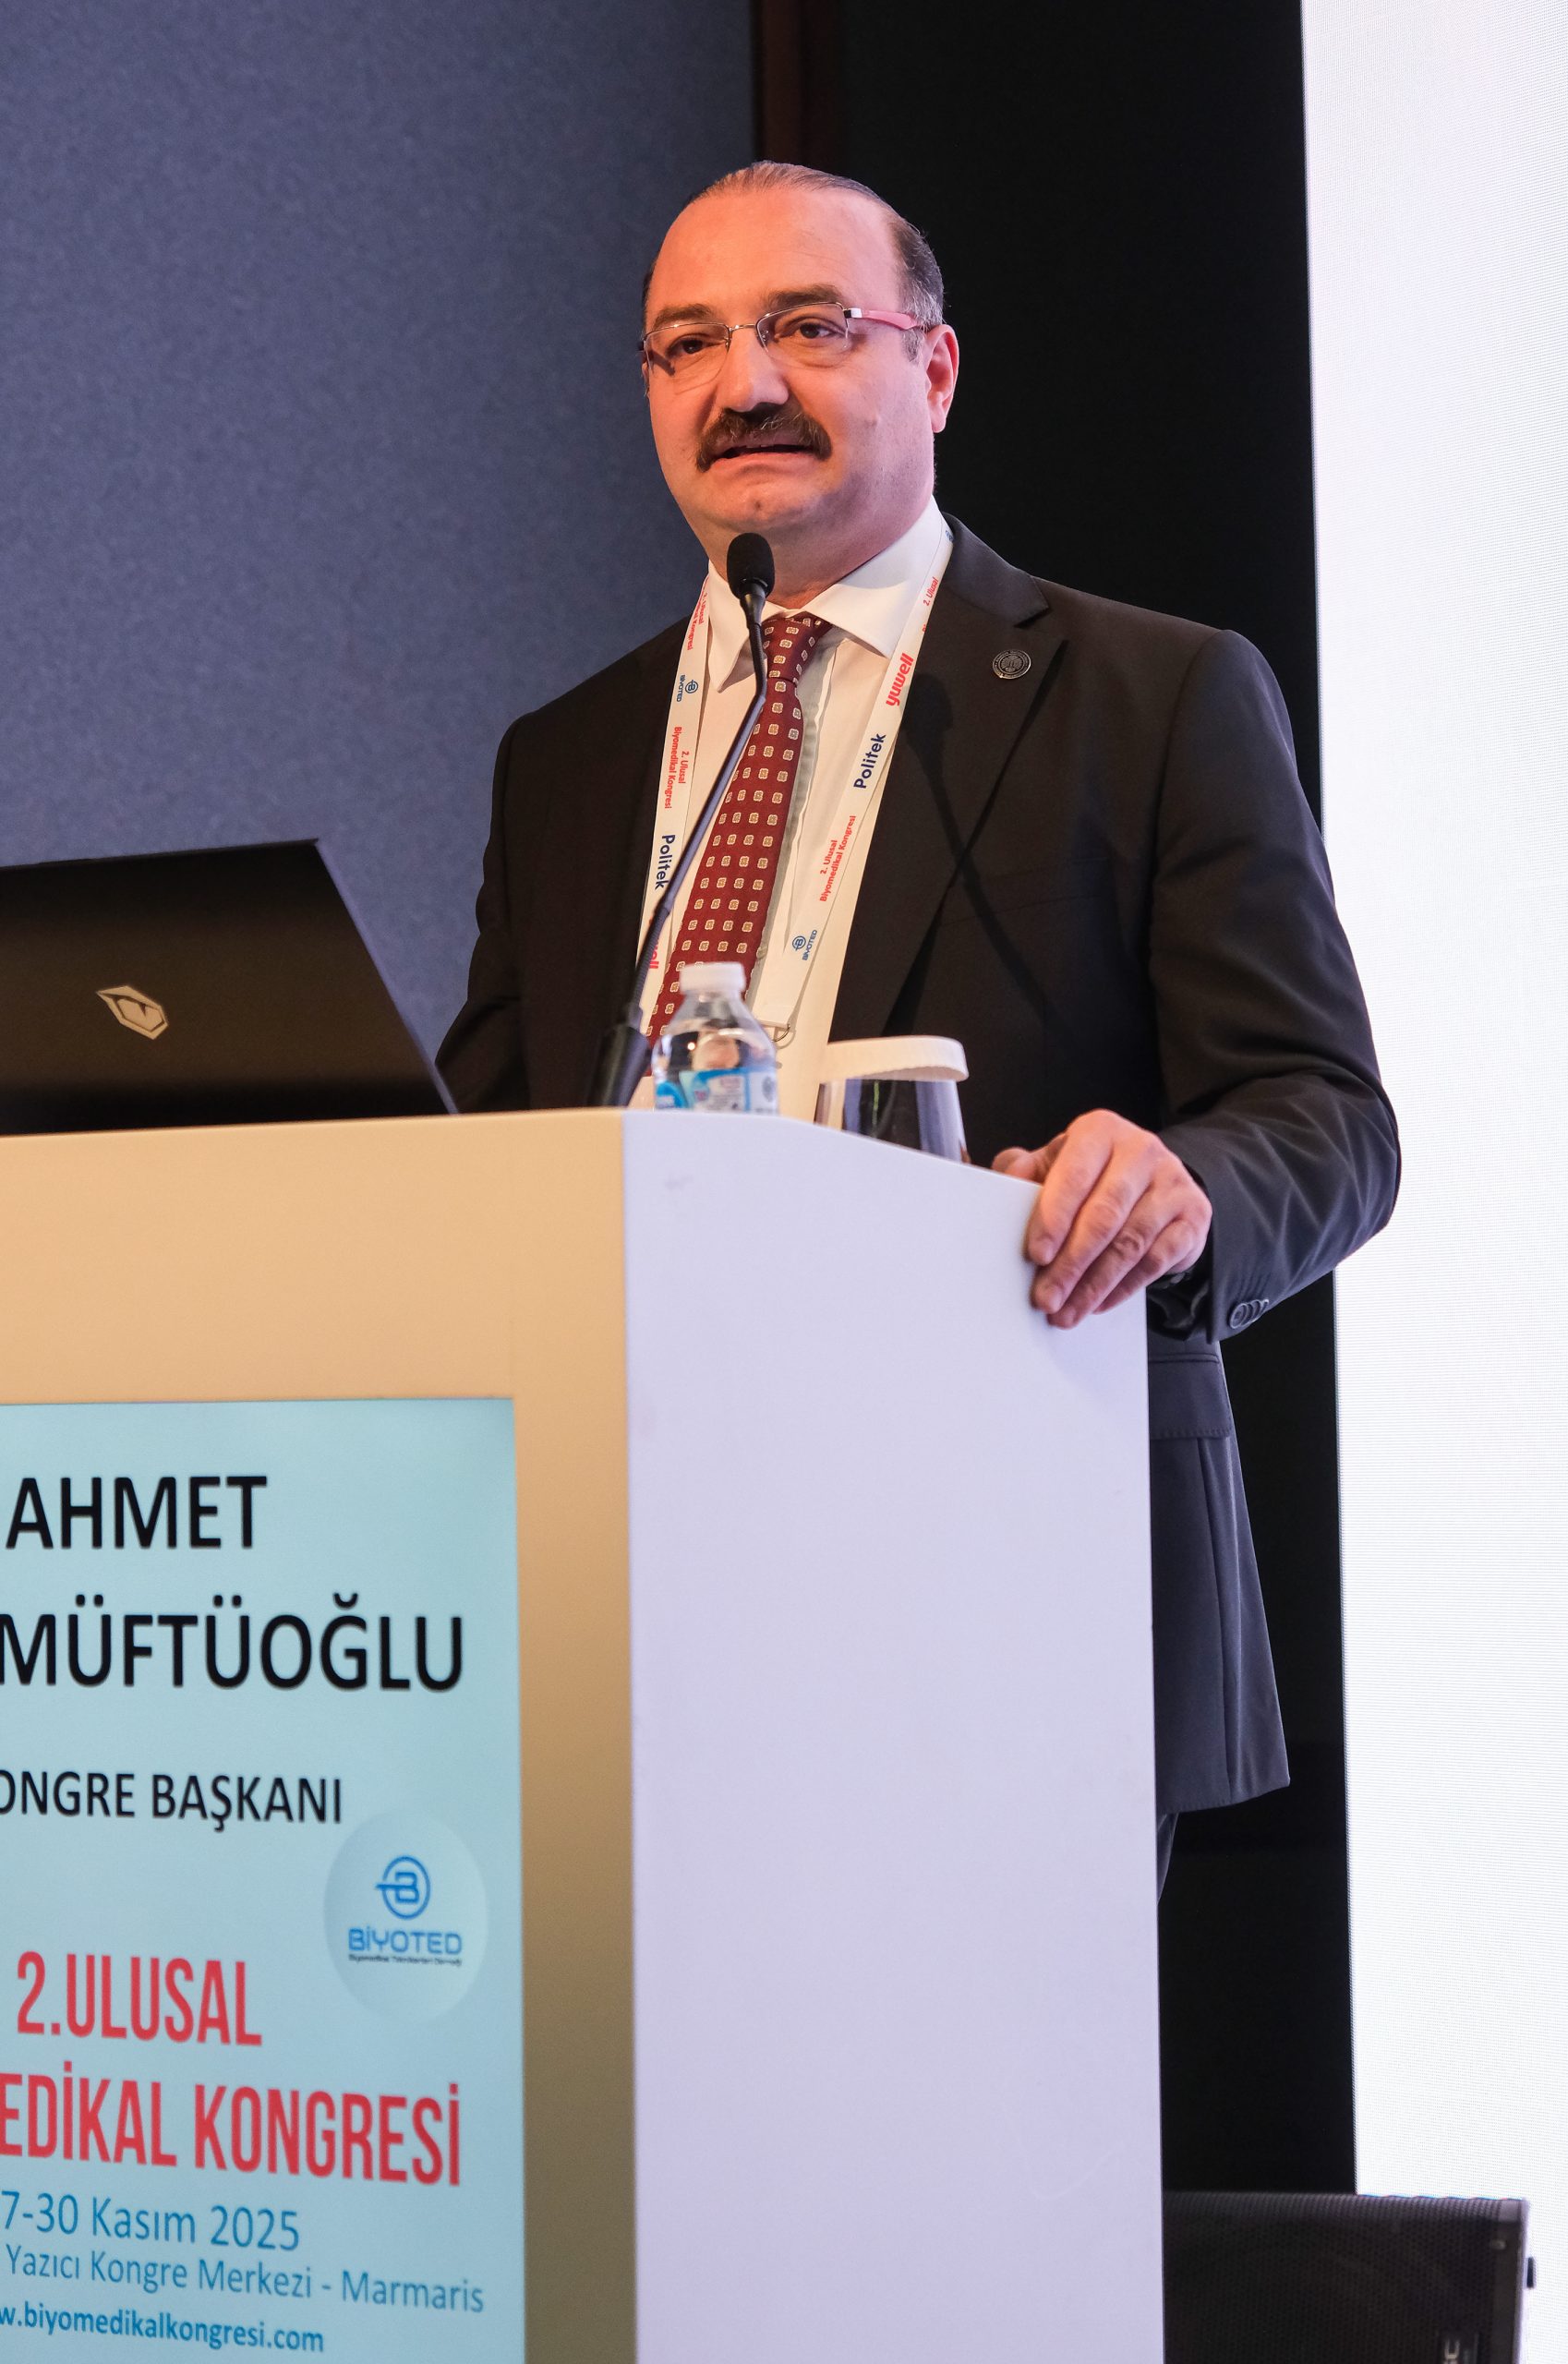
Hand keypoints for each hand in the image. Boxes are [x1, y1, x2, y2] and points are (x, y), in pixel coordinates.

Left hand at [993, 1112, 1211, 1327]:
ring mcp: (1172, 1182)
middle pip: (1103, 1215)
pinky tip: (1099, 1303)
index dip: (1053, 1217)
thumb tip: (1005, 1186)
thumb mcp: (1057, 1163)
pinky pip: (1156, 1260)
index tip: (1036, 1254)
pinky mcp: (1192, 1215)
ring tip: (1067, 1310)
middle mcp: (1141, 1151)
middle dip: (1071, 1264)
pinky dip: (1123, 1288)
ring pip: (1130, 1243)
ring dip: (1094, 1284)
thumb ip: (1027, 1171)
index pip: (1075, 1175)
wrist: (1154, 1181)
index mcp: (1101, 1131)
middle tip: (1046, 1296)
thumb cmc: (1094, 1174)